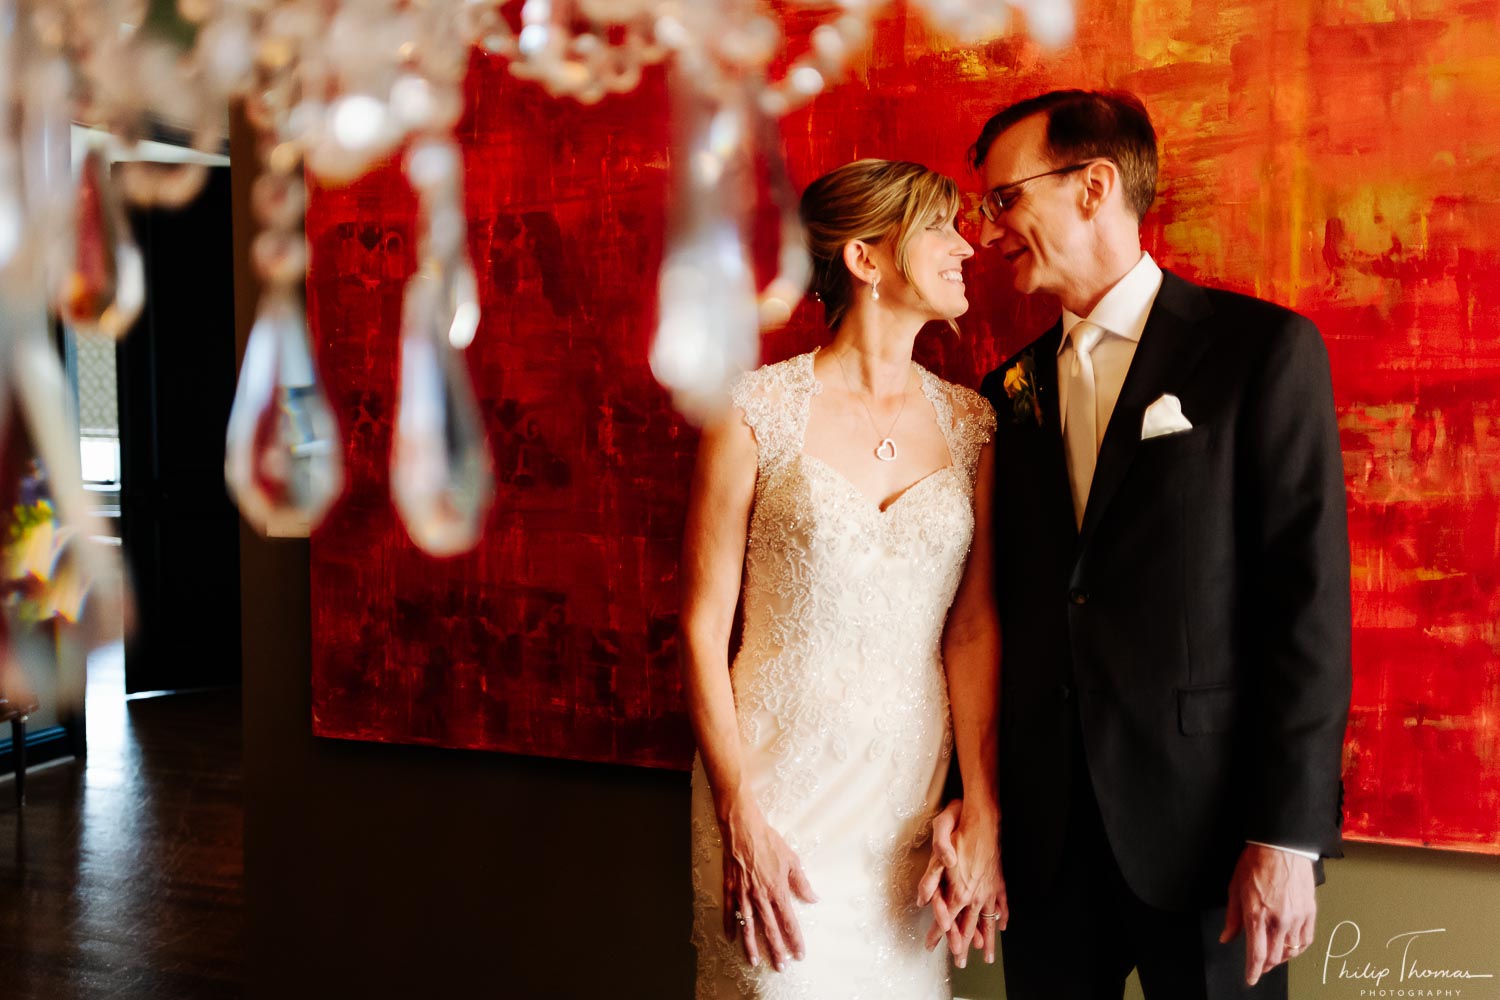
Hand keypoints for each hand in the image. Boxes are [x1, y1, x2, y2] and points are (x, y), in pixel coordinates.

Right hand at [720, 797, 818, 971]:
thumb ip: (802, 882)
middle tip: (781, 967)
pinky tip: (730, 937)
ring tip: (753, 961)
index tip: (799, 954)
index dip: (795, 939)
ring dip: (751, 945)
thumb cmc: (769, 842)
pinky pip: (730, 911)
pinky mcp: (730, 888)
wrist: (743, 828)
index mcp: (778, 890)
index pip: (789, 921)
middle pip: (769, 929)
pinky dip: (730, 925)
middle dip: (776, 950)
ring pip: (748, 925)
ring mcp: (743, 894)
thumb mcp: (791, 860)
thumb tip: (813, 898)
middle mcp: (760, 896)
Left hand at [918, 799, 1006, 966]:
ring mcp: (989, 888)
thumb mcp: (935, 851)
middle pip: (967, 927)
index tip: (930, 946)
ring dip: (986, 940)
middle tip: (959, 962)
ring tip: (986, 956)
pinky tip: (1003, 925)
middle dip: (961, 946)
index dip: (936, 934)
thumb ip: (930, 877)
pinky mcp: (998, 880)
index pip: (945, 919)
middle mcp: (975, 893)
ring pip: (987, 920)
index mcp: (959, 889)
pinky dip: (1002, 916)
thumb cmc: (958, 829)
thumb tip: (922, 898)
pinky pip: (1002, 903)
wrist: (984, 817)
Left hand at [1219, 844, 1316, 984]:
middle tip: (1260, 966)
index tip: (1251, 979)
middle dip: (1266, 966)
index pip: (1257, 954)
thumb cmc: (1255, 862)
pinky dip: (1298, 948)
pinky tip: (1291, 946)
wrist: (1281, 845)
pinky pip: (1306, 940)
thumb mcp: (1235, 889)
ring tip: (1274, 955)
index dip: (1253, 971)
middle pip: (1275, 957)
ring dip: (1281, 957)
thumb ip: (1232, 918)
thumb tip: (1227, 937)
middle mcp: (1279, 920)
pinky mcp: (1310, 912)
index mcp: (1257, 915)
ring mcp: (1297, 917)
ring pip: (1291, 951)